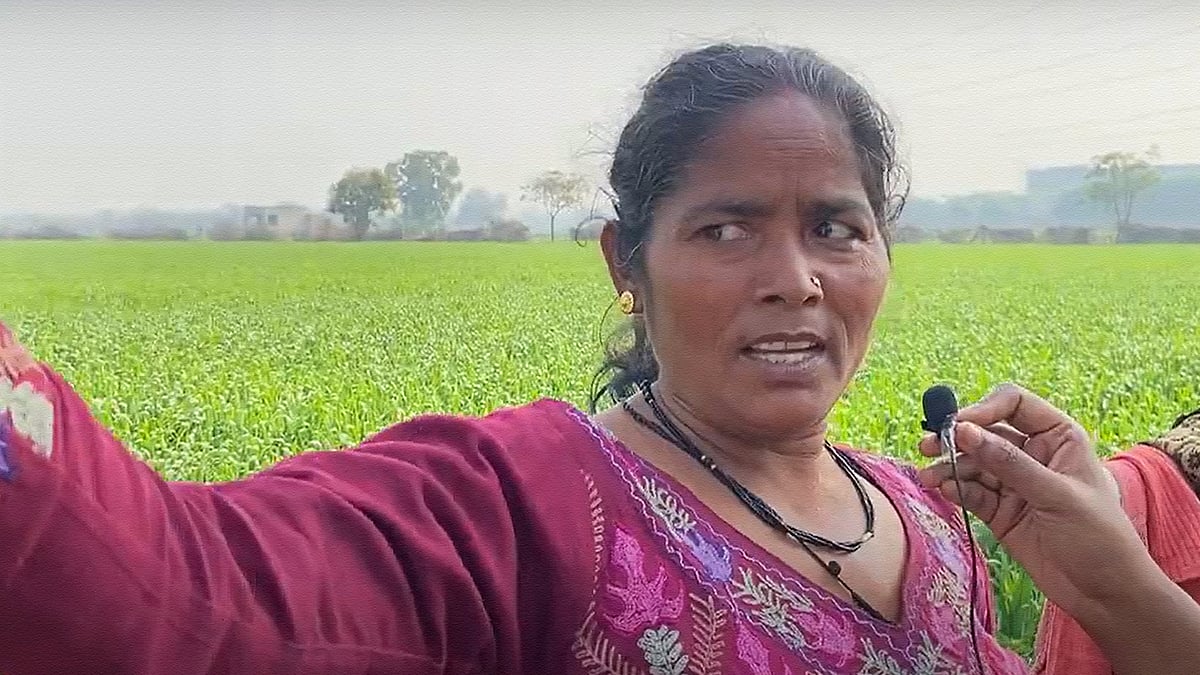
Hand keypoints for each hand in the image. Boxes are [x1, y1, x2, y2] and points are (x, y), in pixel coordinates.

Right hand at [916, 384, 1144, 613]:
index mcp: (1058, 437)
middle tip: (929, 447)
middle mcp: (1033, 453)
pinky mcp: (1000, 511)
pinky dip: (955, 489)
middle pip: (985, 432)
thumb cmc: (1099, 537)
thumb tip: (964, 431)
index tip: (957, 427)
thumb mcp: (1057, 496)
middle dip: (957, 439)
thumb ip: (1009, 463)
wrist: (1106, 594)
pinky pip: (971, 492)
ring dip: (949, 467)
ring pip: (973, 463)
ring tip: (929, 478)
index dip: (983, 410)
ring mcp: (1014, 483)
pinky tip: (942, 491)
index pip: (1014, 404)